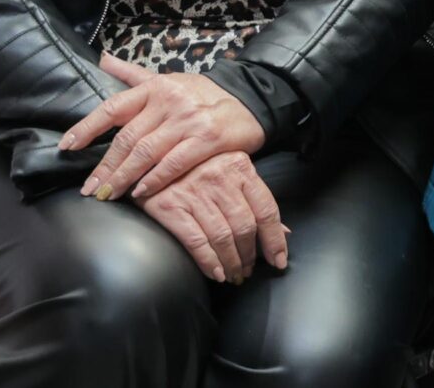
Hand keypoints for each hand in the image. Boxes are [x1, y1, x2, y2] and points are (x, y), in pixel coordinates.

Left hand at [62, 54, 265, 201]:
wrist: (253, 100)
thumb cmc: (204, 95)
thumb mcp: (169, 79)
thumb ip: (132, 74)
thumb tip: (102, 58)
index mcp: (157, 87)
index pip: (113, 107)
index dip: (87, 127)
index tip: (67, 146)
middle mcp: (171, 101)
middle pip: (127, 138)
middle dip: (105, 167)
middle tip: (90, 189)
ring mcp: (190, 120)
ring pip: (146, 153)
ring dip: (123, 178)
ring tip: (108, 194)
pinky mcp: (209, 138)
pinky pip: (174, 163)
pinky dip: (155, 179)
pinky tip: (142, 191)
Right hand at [135, 150, 284, 283]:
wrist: (148, 159)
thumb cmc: (196, 167)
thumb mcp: (230, 173)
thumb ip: (254, 199)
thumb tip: (284, 231)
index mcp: (240, 167)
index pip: (266, 209)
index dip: (275, 239)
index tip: (278, 260)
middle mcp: (220, 179)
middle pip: (245, 226)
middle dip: (249, 255)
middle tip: (247, 271)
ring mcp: (195, 193)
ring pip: (222, 236)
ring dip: (231, 262)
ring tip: (233, 275)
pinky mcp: (170, 207)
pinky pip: (196, 241)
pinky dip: (209, 261)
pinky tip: (215, 273)